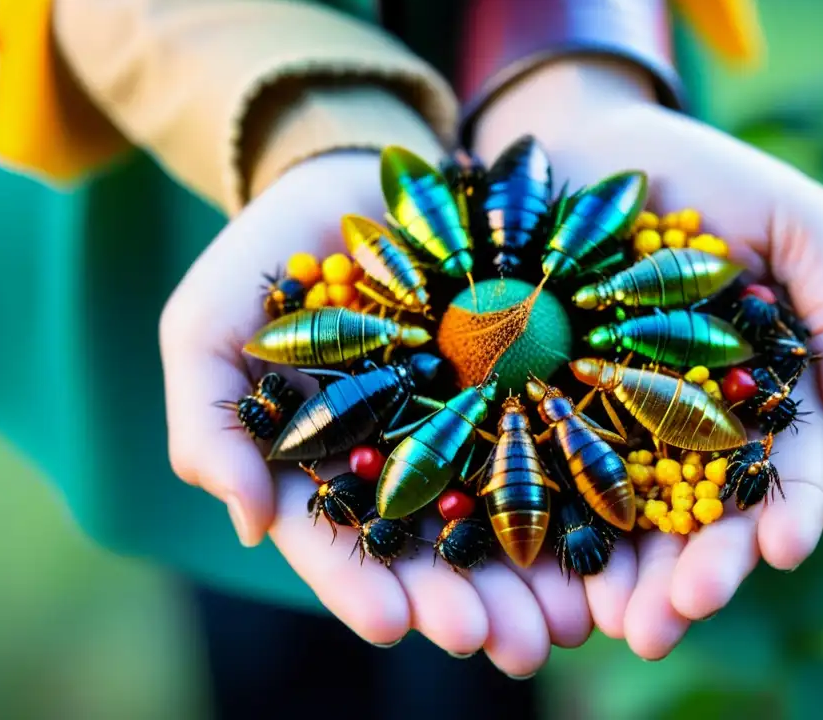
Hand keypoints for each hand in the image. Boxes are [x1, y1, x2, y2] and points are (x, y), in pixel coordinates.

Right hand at [158, 152, 591, 676]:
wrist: (359, 176)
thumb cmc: (272, 252)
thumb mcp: (210, 323)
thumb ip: (210, 419)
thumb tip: (249, 521)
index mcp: (324, 464)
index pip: (339, 544)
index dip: (363, 588)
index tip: (394, 626)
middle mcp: (401, 459)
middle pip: (434, 551)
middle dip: (467, 604)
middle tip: (508, 646)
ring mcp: (468, 423)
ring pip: (504, 514)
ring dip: (537, 576)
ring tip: (572, 623)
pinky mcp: (525, 381)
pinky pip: (557, 440)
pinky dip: (581, 493)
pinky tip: (612, 540)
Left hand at [472, 58, 822, 658]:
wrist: (579, 143)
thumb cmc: (696, 174)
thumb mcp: (791, 218)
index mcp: (749, 393)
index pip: (779, 470)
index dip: (786, 514)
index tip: (782, 552)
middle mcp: (679, 423)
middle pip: (696, 516)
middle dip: (695, 572)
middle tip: (674, 617)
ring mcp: (605, 421)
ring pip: (621, 517)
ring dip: (621, 578)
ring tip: (611, 626)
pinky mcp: (536, 407)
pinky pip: (541, 473)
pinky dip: (545, 525)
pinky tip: (536, 568)